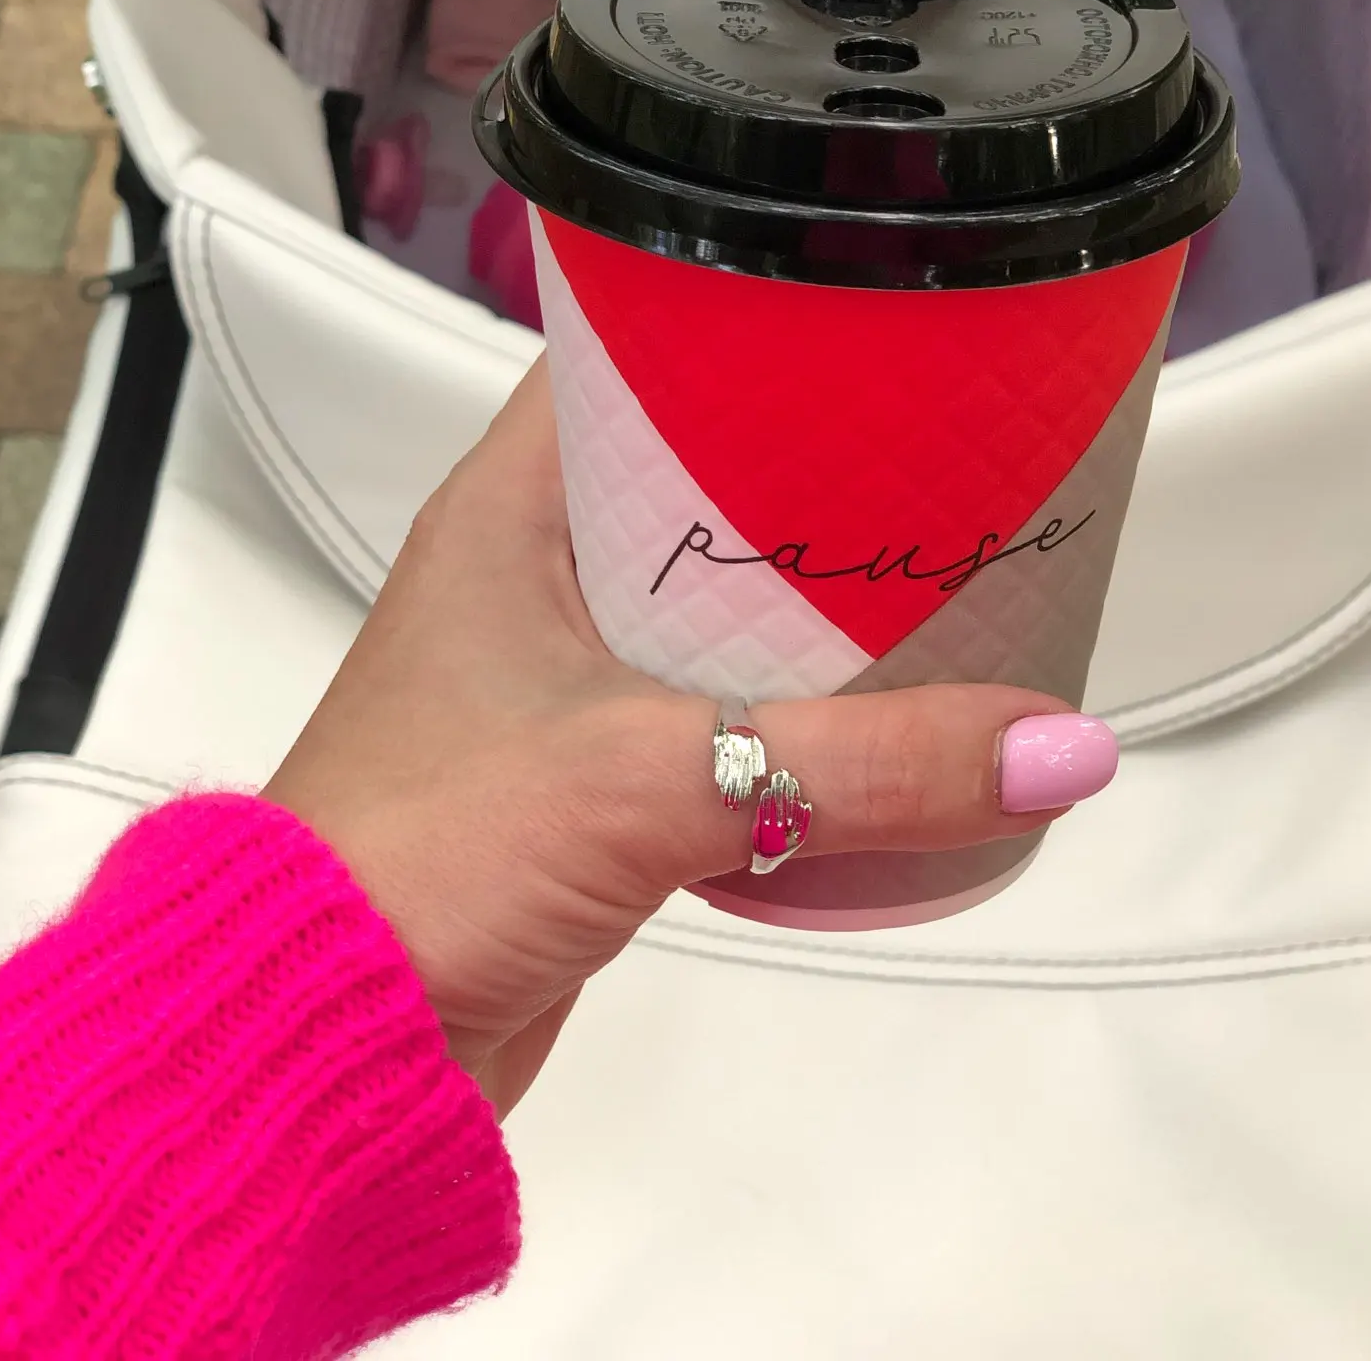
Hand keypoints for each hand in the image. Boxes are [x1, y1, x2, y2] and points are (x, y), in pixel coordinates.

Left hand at [264, 361, 1115, 1110]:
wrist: (326, 1040)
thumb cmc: (411, 864)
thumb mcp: (658, 780)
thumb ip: (865, 764)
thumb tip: (1045, 745)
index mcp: (508, 510)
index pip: (630, 355)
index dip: (745, 332)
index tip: (862, 335)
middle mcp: (529, 574)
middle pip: (697, 479)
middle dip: (814, 475)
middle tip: (938, 455)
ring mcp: (557, 676)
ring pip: (713, 601)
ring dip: (810, 600)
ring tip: (933, 574)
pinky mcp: (588, 774)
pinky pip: (713, 706)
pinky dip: (790, 705)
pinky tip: (872, 717)